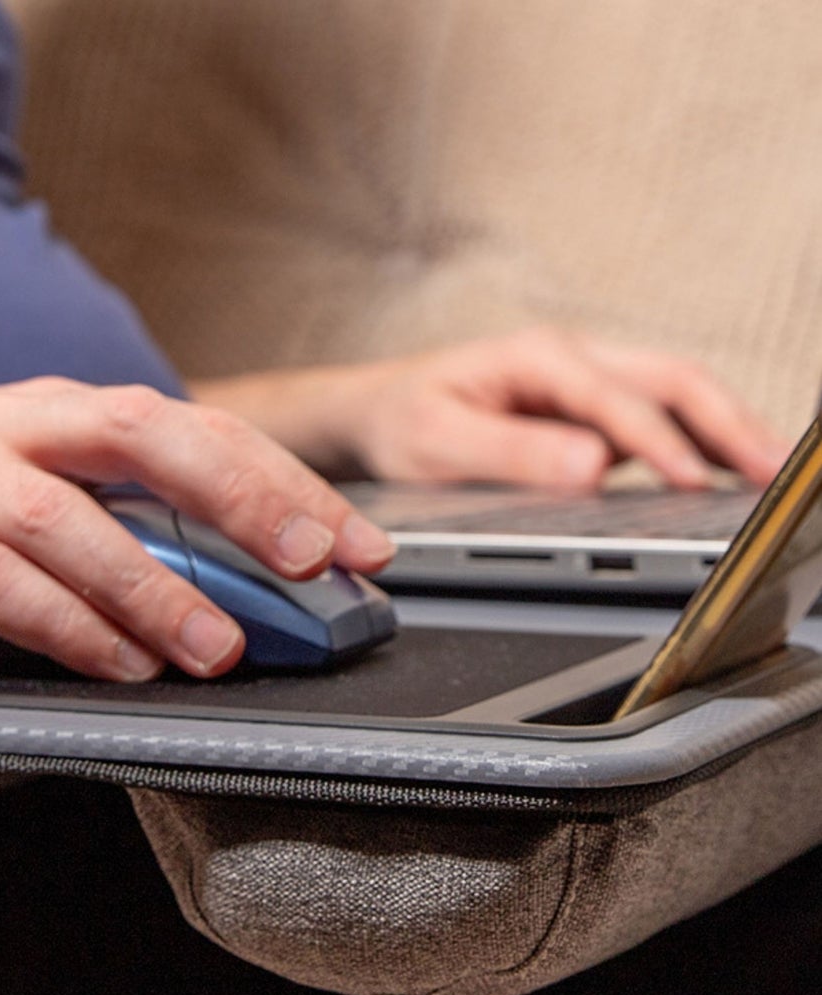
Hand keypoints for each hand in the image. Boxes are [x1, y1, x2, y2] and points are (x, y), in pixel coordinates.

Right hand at [0, 379, 394, 679]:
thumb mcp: (56, 518)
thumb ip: (142, 542)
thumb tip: (261, 601)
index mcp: (64, 418)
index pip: (197, 428)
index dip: (288, 482)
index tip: (362, 544)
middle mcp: (8, 428)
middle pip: (140, 433)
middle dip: (239, 497)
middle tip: (309, 562)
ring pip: (59, 516)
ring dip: (152, 587)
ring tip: (215, 647)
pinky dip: (64, 625)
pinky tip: (119, 664)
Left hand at [195, 330, 788, 489]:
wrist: (376, 412)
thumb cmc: (401, 423)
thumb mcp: (440, 445)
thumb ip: (513, 455)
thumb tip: (591, 469)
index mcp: (537, 357)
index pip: (618, 400)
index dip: (660, 445)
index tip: (693, 486)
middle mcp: (571, 360)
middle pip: (672, 380)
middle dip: (727, 423)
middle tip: (771, 473)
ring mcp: (584, 384)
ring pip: (675, 395)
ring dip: (724, 430)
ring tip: (767, 475)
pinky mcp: (587, 412)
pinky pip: (656, 420)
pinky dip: (698, 443)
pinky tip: (721, 474)